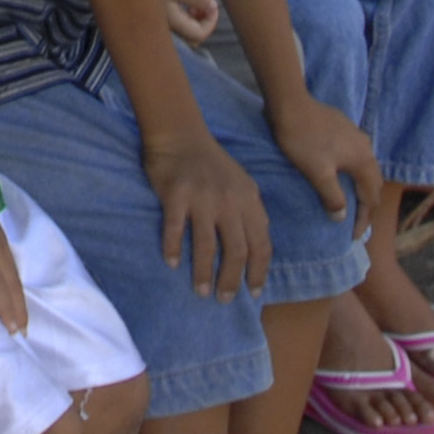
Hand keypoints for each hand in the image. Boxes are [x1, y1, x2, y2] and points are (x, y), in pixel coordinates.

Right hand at [141, 131, 269, 297]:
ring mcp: (202, 198)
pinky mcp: (176, 195)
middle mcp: (229, 201)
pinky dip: (174, 249)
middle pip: (237, 251)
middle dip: (232, 280)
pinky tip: (172, 263)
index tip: (253, 293)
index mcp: (249, 200)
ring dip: (205, 273)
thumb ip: (251, 212)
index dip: (259, 271)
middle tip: (223, 300)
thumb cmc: (211, 162)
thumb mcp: (242, 184)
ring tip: (201, 291)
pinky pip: (176, 229)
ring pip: (207, 246)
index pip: (261, 244)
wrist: (180, 134)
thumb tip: (258, 249)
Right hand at [154, 0, 219, 43]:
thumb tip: (213, 6)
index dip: (211, 21)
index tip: (213, 4)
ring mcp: (158, 20)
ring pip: (183, 25)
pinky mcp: (152, 11)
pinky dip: (180, 7)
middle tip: (203, 4)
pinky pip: (173, 16)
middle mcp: (165, 25)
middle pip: (191, 35)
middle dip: (201, 20)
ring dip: (191, 12)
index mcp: (172, 22)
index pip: (200, 35)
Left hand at [269, 95, 383, 239]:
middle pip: (373, 183)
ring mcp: (356, 134)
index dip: (363, 220)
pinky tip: (341, 175)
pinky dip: (353, 172)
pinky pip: (355, 156)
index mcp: (363, 161)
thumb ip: (332, 197)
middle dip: (366, 205)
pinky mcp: (343, 127)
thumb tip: (341, 217)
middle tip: (356, 223)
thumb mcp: (318, 174)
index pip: (371, 198)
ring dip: (360, 187)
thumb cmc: (303, 140)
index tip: (352, 237)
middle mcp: (366, 147)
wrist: (290, 103)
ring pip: (365, 168)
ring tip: (351, 202)